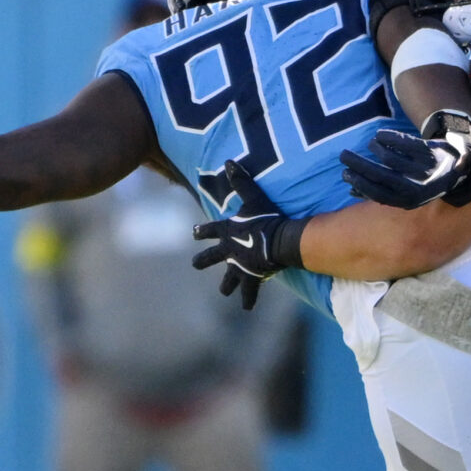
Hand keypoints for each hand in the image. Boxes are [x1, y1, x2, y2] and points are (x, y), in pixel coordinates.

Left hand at [190, 162, 304, 309]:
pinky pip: (250, 290)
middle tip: (195, 265)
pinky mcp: (251, 277)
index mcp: (226, 231)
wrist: (276, 240)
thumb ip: (241, 180)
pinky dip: (249, 299)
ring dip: (227, 285)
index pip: (209, 230)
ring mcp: (238, 266)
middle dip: (203, 261)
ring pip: (229, 278)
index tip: (194, 234)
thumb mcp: (253, 196)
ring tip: (224, 292)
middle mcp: (228, 250)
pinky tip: (246, 309)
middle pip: (212, 258)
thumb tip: (229, 161)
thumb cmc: (265, 217)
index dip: (202, 231)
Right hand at [341, 110, 470, 209]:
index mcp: (411, 201)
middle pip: (382, 175)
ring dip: (376, 149)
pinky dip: (389, 137)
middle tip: (343, 155)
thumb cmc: (425, 183)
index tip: (345, 173)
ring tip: (371, 144)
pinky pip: (405, 143)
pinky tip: (379, 135)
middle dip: (359, 164)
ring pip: (392, 157)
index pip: (379, 194)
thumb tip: (351, 192)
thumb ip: (382, 193)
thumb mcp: (408, 194)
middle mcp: (419, 187)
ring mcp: (427, 169)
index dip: (359, 183)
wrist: (460, 169)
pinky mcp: (432, 151)